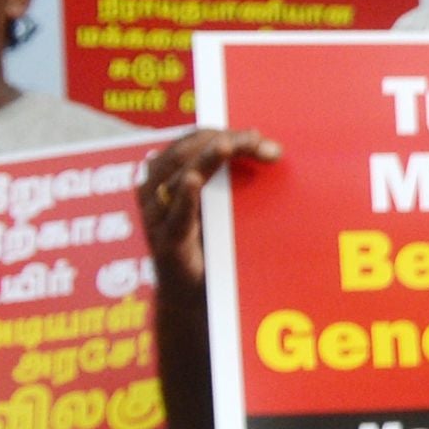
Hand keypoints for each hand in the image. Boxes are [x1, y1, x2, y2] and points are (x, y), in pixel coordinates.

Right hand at [138, 127, 276, 281]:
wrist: (195, 296)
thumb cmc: (212, 245)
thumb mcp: (224, 206)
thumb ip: (237, 179)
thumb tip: (273, 150)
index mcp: (167, 175)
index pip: (193, 141)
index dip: (224, 133)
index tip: (259, 136)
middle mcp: (155, 190)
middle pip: (187, 152)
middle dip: (223, 142)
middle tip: (257, 141)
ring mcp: (156, 216)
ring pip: (177, 176)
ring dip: (207, 159)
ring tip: (227, 145)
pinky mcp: (166, 242)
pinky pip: (174, 215)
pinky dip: (184, 196)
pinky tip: (194, 181)